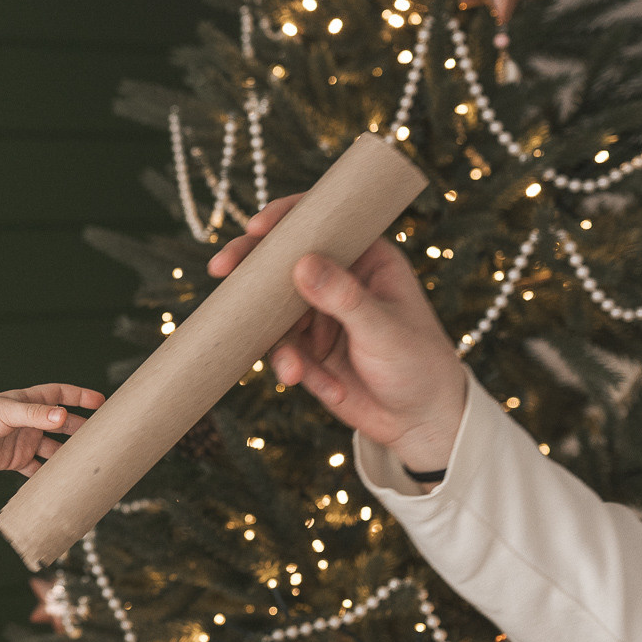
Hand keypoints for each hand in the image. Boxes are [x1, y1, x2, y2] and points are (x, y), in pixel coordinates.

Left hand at [0, 385, 105, 477]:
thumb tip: (62, 414)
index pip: (60, 394)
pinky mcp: (16, 459)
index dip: (80, 397)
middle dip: (80, 428)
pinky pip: (38, 468)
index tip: (100, 402)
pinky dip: (49, 473)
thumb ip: (35, 414)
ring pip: (54, 447)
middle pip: (62, 423)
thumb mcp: (8, 411)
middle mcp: (29, 421)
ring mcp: (24, 440)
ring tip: (85, 460)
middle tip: (99, 436)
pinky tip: (62, 478)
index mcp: (28, 402)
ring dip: (68, 453)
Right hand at [206, 193, 467, 473]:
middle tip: (222, 269)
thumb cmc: (418, 365)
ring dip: (279, 345)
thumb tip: (301, 262)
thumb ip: (343, 297)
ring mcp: (318, 314)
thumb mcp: (383, 329)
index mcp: (367, 260)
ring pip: (273, 312)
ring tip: (295, 373)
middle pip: (283, 262)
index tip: (257, 227)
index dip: (287, 219)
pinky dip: (293, 368)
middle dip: (252, 271)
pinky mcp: (305, 348)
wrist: (420, 422)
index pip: (323, 224)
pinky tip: (325, 387)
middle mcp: (339, 281)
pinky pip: (280, 349)